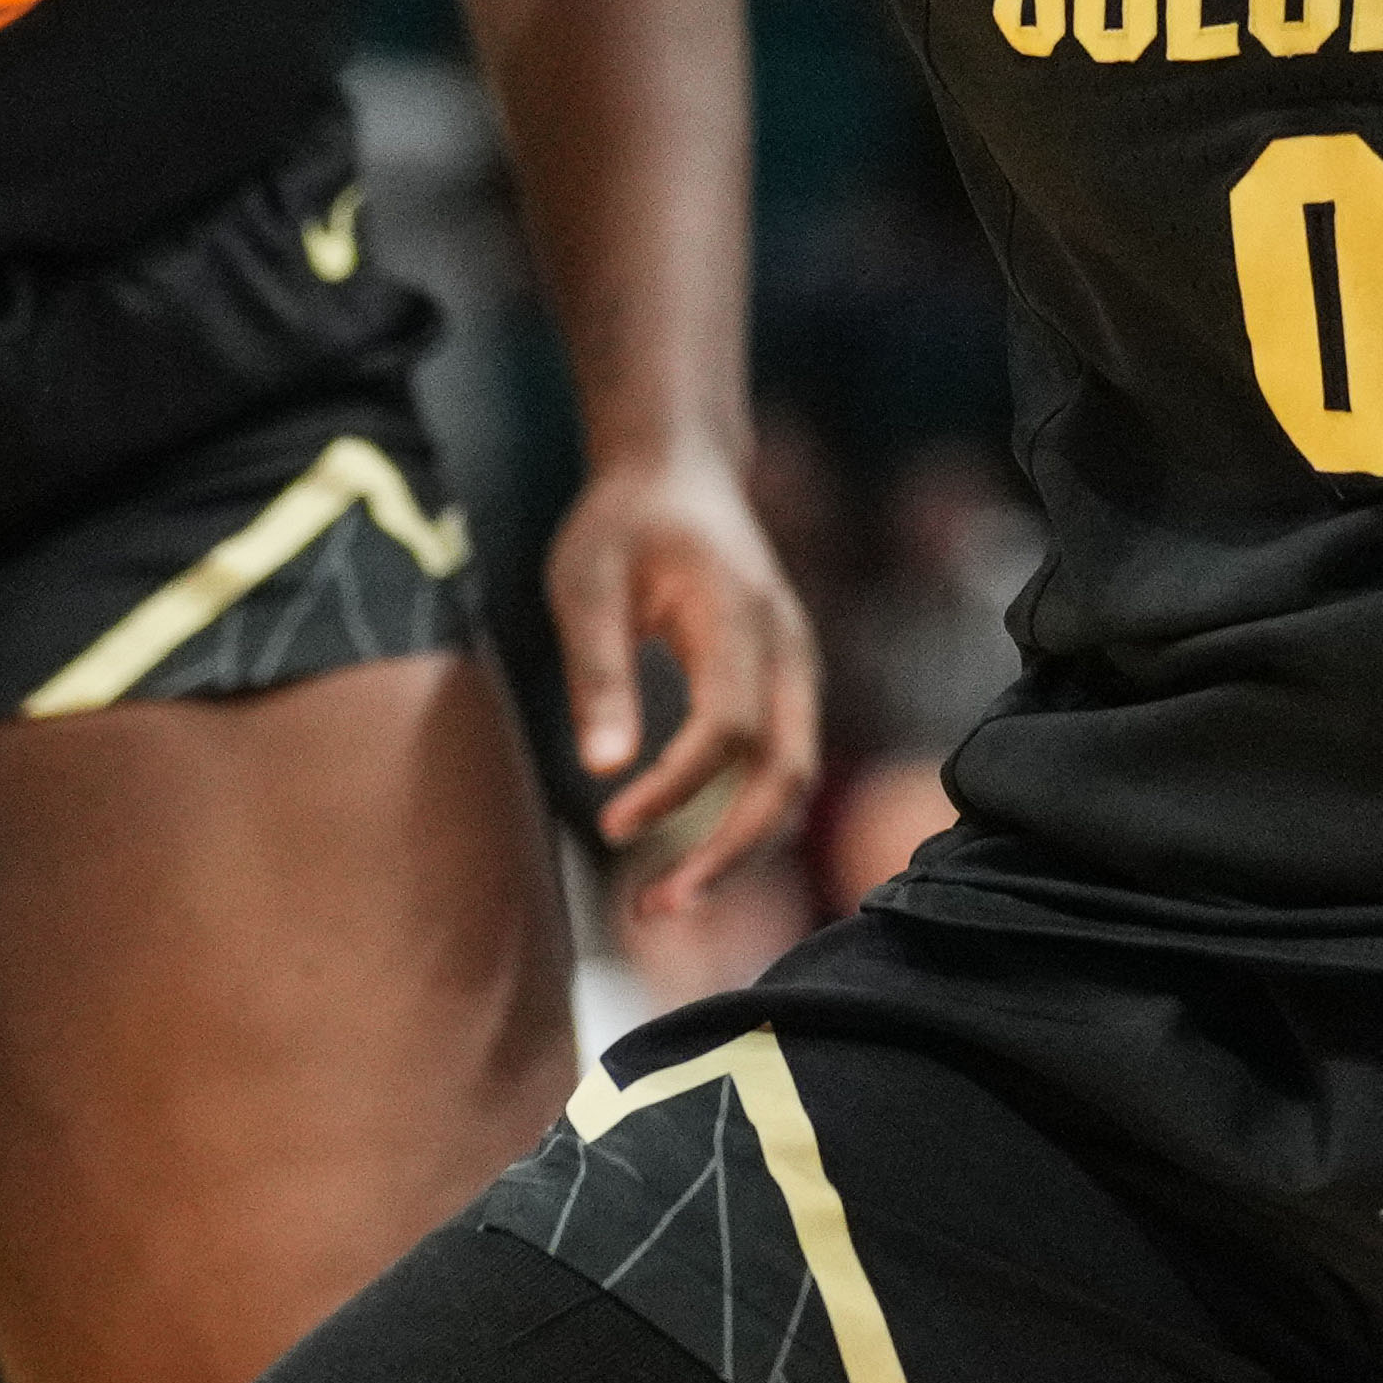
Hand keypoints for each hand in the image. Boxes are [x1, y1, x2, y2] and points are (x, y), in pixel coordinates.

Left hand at [544, 442, 820, 900]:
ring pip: (794, 780)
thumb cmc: (622, 525)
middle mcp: (788, 645)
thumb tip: (601, 769)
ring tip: (665, 901)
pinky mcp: (788, 685)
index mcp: (739, 613)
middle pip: (786, 772)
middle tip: (654, 909)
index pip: (728, 725)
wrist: (680, 473)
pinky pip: (784, 766)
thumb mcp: (584, 582)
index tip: (612, 824)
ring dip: (740, 849)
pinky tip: (692, 857)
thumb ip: (598, 671)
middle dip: (728, 852)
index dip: (677, 787)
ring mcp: (798, 666)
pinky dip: (748, 821)